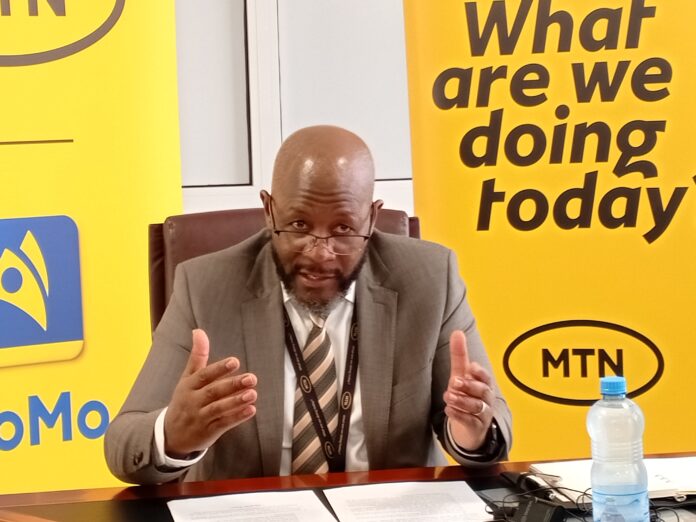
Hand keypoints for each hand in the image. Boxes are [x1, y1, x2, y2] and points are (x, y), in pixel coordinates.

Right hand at [164, 329, 257, 457]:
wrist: (171, 435)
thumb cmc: (184, 400)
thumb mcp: (187, 378)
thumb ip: (197, 356)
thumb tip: (199, 331)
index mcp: (189, 385)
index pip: (204, 375)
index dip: (219, 368)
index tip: (235, 361)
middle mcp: (193, 401)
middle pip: (213, 392)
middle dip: (233, 385)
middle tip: (252, 378)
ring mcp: (200, 417)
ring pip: (218, 409)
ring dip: (236, 402)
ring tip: (253, 394)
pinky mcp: (208, 432)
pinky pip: (223, 424)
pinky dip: (237, 417)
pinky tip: (251, 410)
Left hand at [443, 330, 494, 451]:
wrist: (469, 426)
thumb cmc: (466, 395)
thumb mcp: (461, 375)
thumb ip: (459, 355)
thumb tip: (457, 332)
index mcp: (484, 384)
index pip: (486, 377)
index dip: (479, 373)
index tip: (470, 367)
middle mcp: (486, 399)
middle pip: (483, 391)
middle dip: (469, 386)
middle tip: (454, 382)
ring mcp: (483, 414)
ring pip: (476, 407)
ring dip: (462, 401)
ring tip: (448, 397)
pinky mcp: (476, 427)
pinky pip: (470, 422)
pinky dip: (459, 416)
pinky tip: (448, 410)